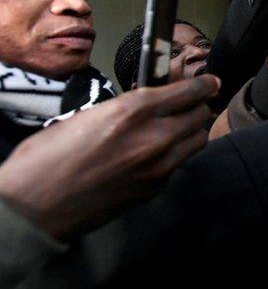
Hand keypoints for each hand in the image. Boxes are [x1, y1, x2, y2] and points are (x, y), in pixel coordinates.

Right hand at [0, 76, 219, 239]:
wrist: (35, 206)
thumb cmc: (47, 157)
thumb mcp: (88, 116)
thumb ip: (126, 108)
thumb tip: (149, 104)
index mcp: (133, 110)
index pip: (188, 91)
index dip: (204, 84)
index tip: (211, 82)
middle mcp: (154, 137)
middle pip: (200, 115)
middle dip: (198, 107)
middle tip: (191, 106)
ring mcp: (158, 166)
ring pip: (196, 140)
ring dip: (191, 131)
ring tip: (177, 129)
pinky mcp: (154, 188)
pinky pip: (178, 164)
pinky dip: (174, 156)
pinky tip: (155, 155)